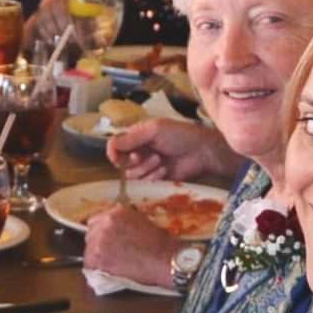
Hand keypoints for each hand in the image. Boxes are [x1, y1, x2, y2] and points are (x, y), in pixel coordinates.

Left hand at [81, 204, 183, 289]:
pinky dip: (96, 269)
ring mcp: (100, 240)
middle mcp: (106, 224)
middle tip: (110, 253)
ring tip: (111, 263)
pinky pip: (89, 264)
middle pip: (90, 234)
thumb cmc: (159, 244)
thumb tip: (115, 228)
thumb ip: (123, 222)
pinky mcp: (99, 257)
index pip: (95, 221)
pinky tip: (107, 271)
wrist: (165, 259)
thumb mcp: (141, 222)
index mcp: (116, 213)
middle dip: (98, 244)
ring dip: (97, 257)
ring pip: (89, 250)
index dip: (100, 232)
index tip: (105, 240)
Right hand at [106, 118, 240, 183]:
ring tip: (160, 160)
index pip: (115, 144)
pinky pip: (144, 181)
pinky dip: (153, 175)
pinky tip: (165, 169)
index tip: (115, 158)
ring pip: (132, 174)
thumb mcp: (154, 131)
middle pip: (121, 162)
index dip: (113, 152)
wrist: (201, 152)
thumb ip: (132, 138)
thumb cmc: (179, 136)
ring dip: (145, 168)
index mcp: (137, 136)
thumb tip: (111, 145)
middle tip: (144, 156)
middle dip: (132, 161)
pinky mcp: (154, 177)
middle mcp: (139, 150)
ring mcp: (146, 165)